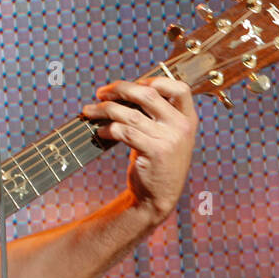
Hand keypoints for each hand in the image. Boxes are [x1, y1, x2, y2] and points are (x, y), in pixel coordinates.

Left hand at [81, 77, 197, 223]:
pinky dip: (107, 129)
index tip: (134, 84)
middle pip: (148, 94)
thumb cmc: (156, 162)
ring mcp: (169, 139)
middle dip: (119, 89)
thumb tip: (123, 91)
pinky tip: (99, 131)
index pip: (179, 88)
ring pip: (130, 114)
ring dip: (104, 109)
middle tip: (101, 93)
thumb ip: (155, 115)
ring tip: (89, 111)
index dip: (155, 80)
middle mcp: (181, 126)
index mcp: (188, 119)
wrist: (158, 197)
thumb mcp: (165, 136)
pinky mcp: (154, 152)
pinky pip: (124, 132)